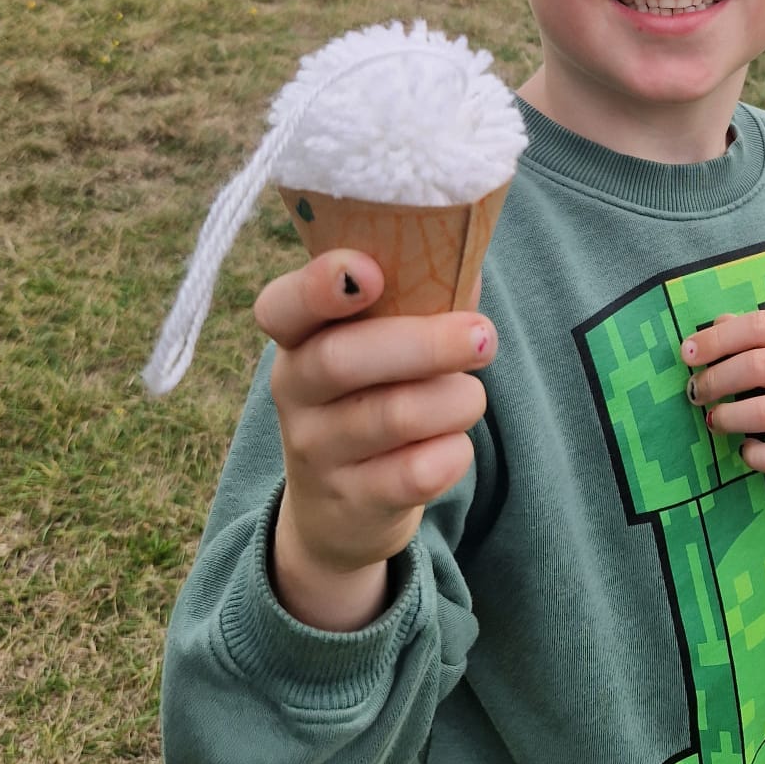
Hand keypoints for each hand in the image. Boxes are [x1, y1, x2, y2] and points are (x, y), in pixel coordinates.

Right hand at [254, 250, 494, 629]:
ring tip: (472, 395)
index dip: (319, 286)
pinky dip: (452, 453)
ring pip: (392, 416)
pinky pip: (415, 474)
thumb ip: (417, 299)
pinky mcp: (353, 504)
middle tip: (483, 335)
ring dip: (453, 400)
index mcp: (298, 338)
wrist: (342, 508)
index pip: (281, 306)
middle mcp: (294, 392)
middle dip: (424, 343)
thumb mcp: (379, 346)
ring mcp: (317, 452)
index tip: (370, 272)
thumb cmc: (376, 395)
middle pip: (343, 359)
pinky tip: (453, 445)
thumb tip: (465, 254)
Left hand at [681, 309, 764, 491]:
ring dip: (729, 417)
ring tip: (715, 420)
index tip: (687, 353)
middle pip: (760, 366)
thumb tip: (714, 326)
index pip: (761, 326)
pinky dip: (756, 455)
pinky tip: (746, 450)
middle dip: (716, 379)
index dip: (717, 339)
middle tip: (696, 392)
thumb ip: (763, 334)